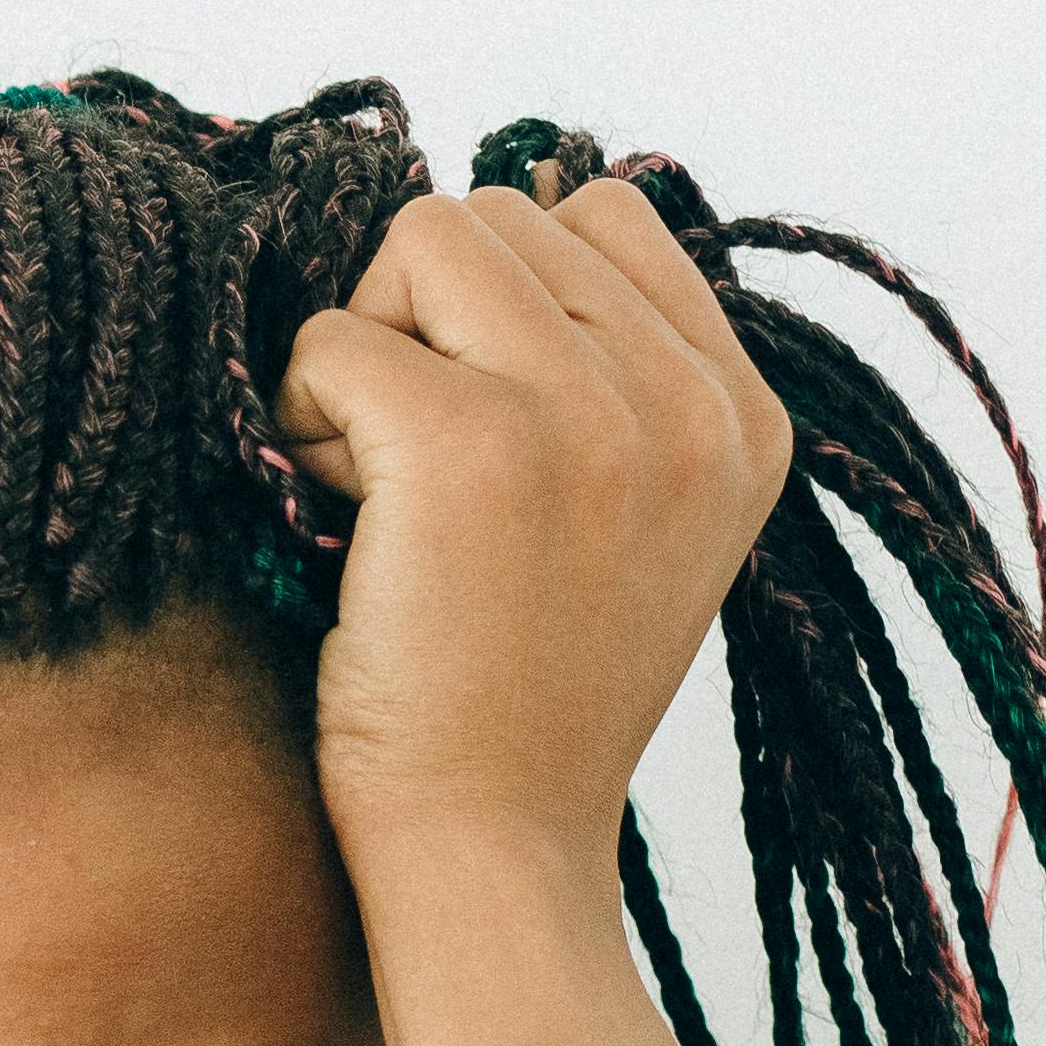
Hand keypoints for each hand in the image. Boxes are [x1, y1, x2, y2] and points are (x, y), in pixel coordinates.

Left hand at [271, 178, 790, 906]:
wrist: (496, 844)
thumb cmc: (523, 691)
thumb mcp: (633, 521)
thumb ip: (613, 377)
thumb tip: (526, 201)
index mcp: (743, 412)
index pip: (606, 214)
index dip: (499, 295)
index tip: (484, 418)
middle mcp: (687, 400)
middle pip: (499, 216)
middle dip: (423, 318)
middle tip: (412, 465)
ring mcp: (588, 414)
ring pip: (420, 239)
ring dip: (363, 349)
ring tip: (378, 481)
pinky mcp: (469, 445)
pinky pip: (333, 338)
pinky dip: (302, 414)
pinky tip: (338, 515)